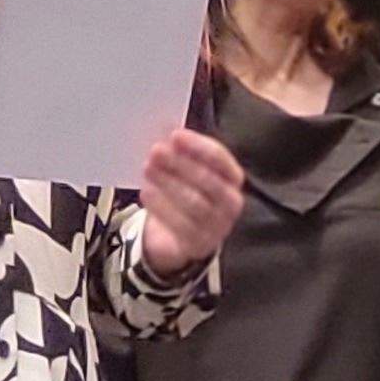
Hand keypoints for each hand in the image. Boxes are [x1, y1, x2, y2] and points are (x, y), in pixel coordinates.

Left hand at [138, 129, 246, 277]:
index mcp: (233, 178)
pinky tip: (147, 192)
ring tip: (148, 169)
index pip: (221, 159)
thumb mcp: (187, 171)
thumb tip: (165, 137)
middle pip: (208, 181)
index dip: (198, 146)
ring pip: (195, 203)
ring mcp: (218, 227)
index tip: (175, 136)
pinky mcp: (199, 244)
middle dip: (180, 164)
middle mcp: (232, 203)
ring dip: (169, 184)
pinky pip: (181, 225)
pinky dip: (162, 207)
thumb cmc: (186, 192)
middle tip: (156, 151)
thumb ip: (182, 154)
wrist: (180, 235)